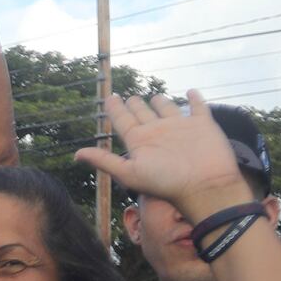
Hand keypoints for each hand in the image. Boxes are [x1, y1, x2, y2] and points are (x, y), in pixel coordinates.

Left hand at [74, 89, 255, 222]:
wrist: (205, 187)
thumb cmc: (166, 182)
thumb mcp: (130, 172)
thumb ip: (104, 161)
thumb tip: (76, 155)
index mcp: (140, 140)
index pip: (123, 120)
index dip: (115, 108)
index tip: (109, 97)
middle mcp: (158, 132)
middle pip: (143, 112)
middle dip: (135, 104)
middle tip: (129, 96)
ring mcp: (180, 127)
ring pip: (167, 108)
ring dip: (160, 101)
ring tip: (154, 96)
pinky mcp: (203, 124)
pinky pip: (197, 107)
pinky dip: (194, 98)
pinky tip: (190, 92)